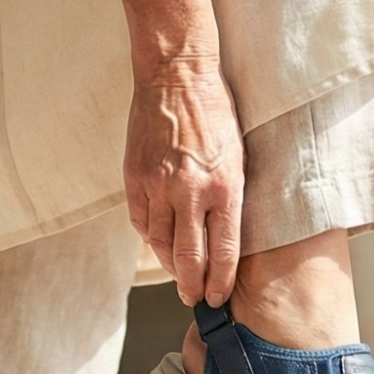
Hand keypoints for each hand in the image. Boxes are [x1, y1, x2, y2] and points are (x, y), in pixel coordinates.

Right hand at [125, 58, 243, 305]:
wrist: (177, 76)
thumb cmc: (215, 112)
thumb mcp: (238, 155)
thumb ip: (229, 196)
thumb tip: (223, 236)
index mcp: (225, 187)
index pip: (223, 252)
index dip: (219, 282)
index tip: (217, 298)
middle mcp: (191, 191)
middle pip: (189, 257)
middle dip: (192, 285)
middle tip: (193, 297)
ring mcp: (159, 185)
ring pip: (159, 243)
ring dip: (168, 264)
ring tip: (177, 273)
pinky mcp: (135, 177)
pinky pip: (140, 220)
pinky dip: (148, 236)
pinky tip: (157, 242)